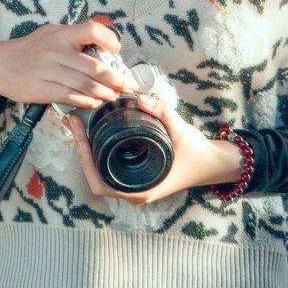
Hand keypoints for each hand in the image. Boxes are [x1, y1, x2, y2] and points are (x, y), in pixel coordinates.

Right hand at [0, 20, 137, 109]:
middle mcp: (56, 51)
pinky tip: (95, 102)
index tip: (117, 52)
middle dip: (116, 79)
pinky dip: (87, 101)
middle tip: (128, 86)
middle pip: (95, 68)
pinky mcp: (43, 90)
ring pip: (86, 86)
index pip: (92, 31)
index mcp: (60, 34)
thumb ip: (75, 36)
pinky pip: (71, 97)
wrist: (0, 65)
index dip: (109, 41)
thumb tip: (106, 42)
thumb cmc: (31, 49)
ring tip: (114, 96)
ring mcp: (49, 72)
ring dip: (105, 93)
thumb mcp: (51, 33)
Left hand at [63, 92, 245, 205]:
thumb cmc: (197, 154)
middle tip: (73, 122)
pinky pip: (108, 167)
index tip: (79, 135)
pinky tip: (92, 130)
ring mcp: (133, 186)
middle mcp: (133, 191)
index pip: (99, 182)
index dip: (84, 160)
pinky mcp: (135, 176)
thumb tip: (140, 96)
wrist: (213, 164)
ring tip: (77, 123)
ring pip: (99, 172)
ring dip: (86, 150)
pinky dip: (97, 151)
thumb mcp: (181, 131)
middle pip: (94, 176)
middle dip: (80, 150)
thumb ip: (162, 112)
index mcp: (141, 189)